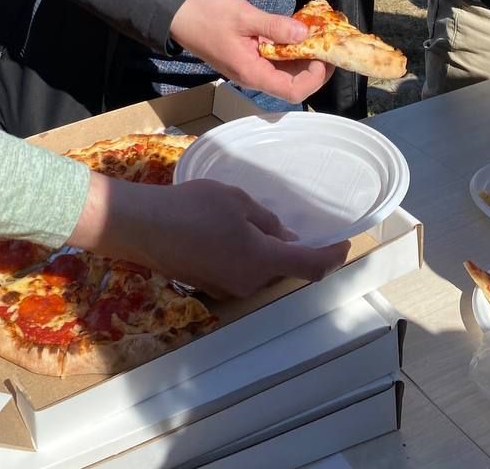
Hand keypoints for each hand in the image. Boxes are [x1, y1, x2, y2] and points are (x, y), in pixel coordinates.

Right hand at [71, 173, 348, 297]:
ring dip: (265, 250)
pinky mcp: (208, 283)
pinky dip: (244, 253)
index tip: (345, 244)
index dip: (332, 256)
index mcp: (262, 261)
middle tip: (291, 224)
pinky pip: (239, 269)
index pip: (310, 266)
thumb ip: (267, 222)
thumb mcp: (237, 202)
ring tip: (252, 220)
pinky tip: (227, 230)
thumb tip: (284, 238)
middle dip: (292, 249)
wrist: (144, 227)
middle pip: (283, 268)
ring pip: (260, 269)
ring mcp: (227, 287)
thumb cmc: (194, 208)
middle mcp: (249, 282)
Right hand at [170, 0, 332, 103]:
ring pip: (286, 72)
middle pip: (293, 83)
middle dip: (315, 67)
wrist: (180, 15)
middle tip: (328, 43)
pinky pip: (277, 60)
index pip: (291, 91)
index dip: (314, 78)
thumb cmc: (208, 16)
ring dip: (305, 57)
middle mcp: (254, 76)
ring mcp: (252, 67)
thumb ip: (274, 26)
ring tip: (318, 35)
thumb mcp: (243, 17)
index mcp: (251, 72)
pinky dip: (292, 49)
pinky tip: (299, 32)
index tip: (323, 55)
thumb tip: (304, 34)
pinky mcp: (250, 57)